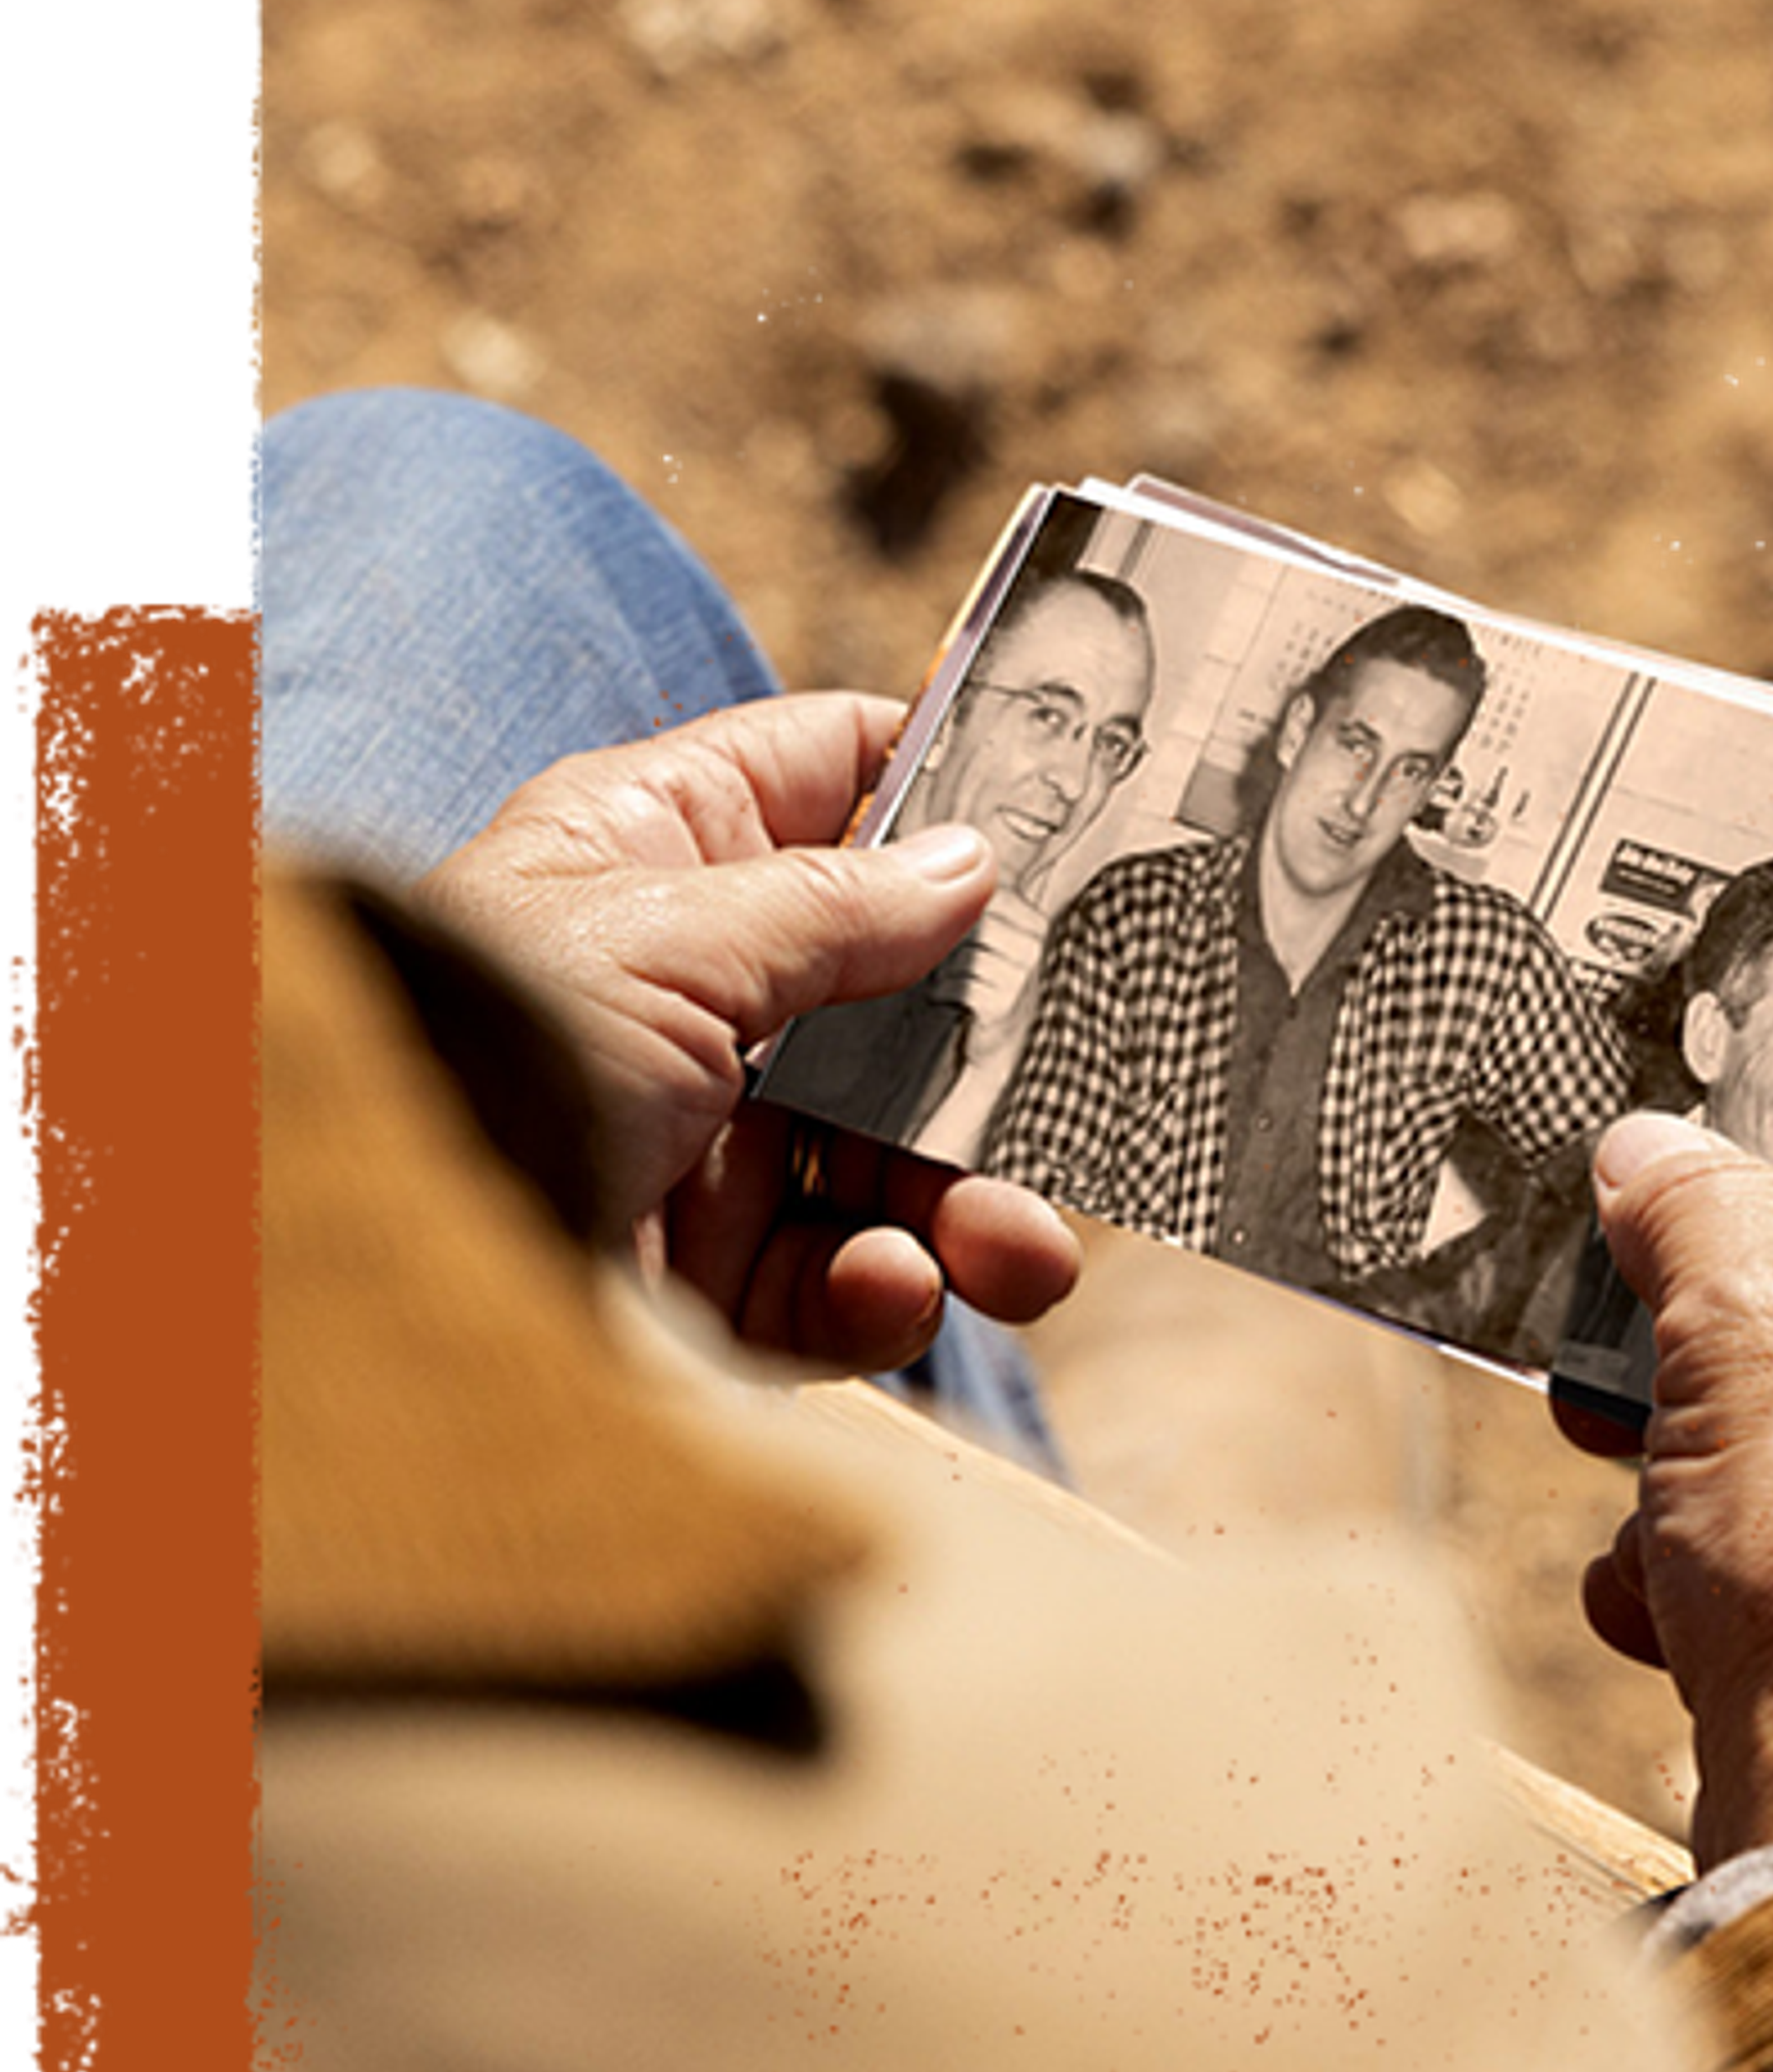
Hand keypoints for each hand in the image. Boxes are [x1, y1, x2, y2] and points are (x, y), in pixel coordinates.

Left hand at [414, 692, 1081, 1371]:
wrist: (371, 1265)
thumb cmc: (485, 1042)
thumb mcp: (668, 937)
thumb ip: (836, 903)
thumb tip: (972, 861)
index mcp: (659, 854)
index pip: (827, 776)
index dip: (947, 784)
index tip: (1079, 805)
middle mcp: (694, 988)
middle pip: (899, 997)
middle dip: (997, 1052)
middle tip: (1101, 1078)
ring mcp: (706, 1138)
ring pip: (893, 1160)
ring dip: (975, 1202)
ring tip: (1029, 1254)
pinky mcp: (708, 1282)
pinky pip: (838, 1286)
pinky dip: (882, 1295)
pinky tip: (892, 1287)